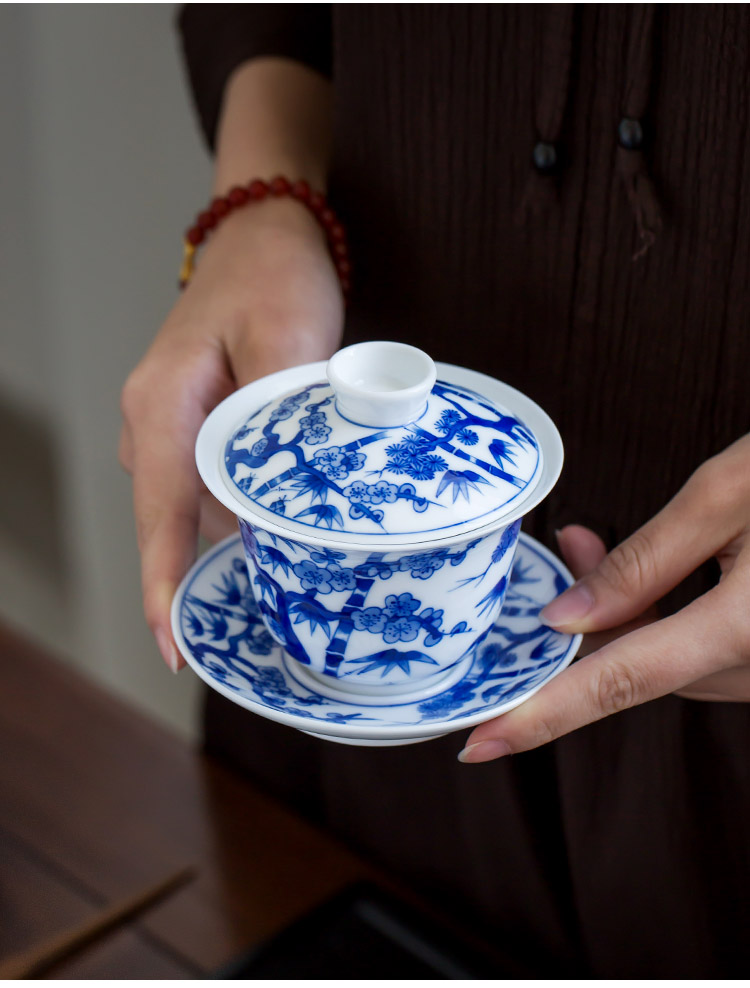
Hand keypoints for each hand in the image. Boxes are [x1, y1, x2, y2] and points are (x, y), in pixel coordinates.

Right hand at [120, 199, 342, 670]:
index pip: (160, 512)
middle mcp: (151, 425)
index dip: (165, 582)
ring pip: (197, 507)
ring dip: (240, 532)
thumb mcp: (288, 340)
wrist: (262, 241)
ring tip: (299, 546)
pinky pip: (208, 486)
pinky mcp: (190, 430)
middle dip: (217, 565)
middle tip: (283, 599)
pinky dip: (244, 506)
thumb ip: (272, 425)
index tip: (174, 643)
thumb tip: (262, 506)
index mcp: (162, 406)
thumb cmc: (273, 280)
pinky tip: (286, 509)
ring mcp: (166, 429)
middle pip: (177, 521)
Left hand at [458, 435, 749, 762]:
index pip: (619, 681)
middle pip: (643, 666)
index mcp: (749, 628)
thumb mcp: (730, 493)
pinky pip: (708, 650)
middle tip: (564, 551)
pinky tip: (660, 572)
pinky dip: (669, 616)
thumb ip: (647, 559)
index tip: (481, 742)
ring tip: (593, 545)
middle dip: (589, 622)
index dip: (542, 716)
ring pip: (674, 659)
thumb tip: (570, 616)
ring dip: (629, 613)